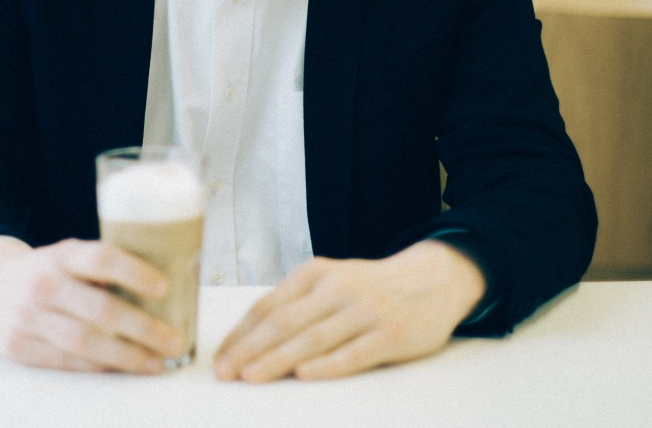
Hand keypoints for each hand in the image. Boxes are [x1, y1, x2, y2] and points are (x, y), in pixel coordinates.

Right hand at [0, 236, 184, 372]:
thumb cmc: (46, 270)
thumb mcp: (68, 254)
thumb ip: (102, 267)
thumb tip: (161, 286)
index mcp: (60, 254)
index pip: (101, 259)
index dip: (134, 272)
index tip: (165, 288)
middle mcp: (42, 284)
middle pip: (99, 309)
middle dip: (142, 328)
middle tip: (174, 339)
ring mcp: (27, 318)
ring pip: (84, 342)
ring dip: (126, 356)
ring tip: (156, 362)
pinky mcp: (18, 348)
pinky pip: (66, 362)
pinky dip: (99, 368)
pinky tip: (123, 369)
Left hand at [213, 240, 485, 383]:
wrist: (431, 279)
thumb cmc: (369, 287)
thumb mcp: (330, 282)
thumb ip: (297, 304)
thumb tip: (251, 337)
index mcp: (314, 273)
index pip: (268, 305)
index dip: (240, 333)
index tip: (220, 357)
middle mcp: (335, 288)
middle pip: (284, 322)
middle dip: (249, 349)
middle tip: (224, 373)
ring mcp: (363, 310)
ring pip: (312, 338)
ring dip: (277, 359)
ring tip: (251, 377)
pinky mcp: (389, 334)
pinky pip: (352, 352)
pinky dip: (326, 365)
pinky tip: (304, 375)